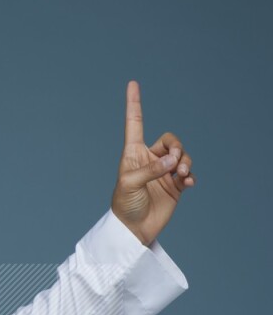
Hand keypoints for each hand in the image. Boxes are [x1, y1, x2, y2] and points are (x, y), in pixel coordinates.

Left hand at [110, 80, 195, 246]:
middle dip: (176, 146)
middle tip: (175, 162)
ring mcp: (163, 172)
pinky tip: (187, 182)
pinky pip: (188, 173)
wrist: (133, 230)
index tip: (132, 83)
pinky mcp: (174, 186)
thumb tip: (173, 161)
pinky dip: (190, 175)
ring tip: (182, 174)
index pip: (134, 123)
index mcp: (133, 154)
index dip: (134, 104)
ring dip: (185, 162)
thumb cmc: (124, 206)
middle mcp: (149, 159)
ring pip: (182, 155)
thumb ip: (150, 170)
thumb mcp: (129, 184)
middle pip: (170, 140)